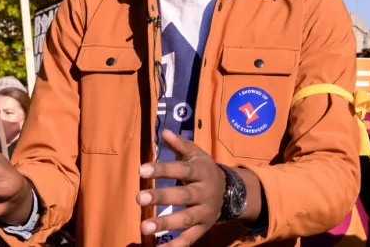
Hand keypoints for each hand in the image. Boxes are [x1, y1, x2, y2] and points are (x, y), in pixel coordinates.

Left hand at [137, 130, 225, 246]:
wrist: (231, 192)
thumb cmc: (204, 170)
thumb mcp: (196, 154)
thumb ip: (180, 145)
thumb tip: (164, 132)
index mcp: (202, 172)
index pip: (182, 169)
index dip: (163, 169)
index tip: (141, 170)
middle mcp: (205, 193)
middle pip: (183, 195)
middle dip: (161, 197)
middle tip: (138, 198)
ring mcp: (204, 213)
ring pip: (186, 219)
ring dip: (165, 223)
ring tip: (144, 227)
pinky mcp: (203, 228)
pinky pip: (189, 239)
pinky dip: (175, 246)